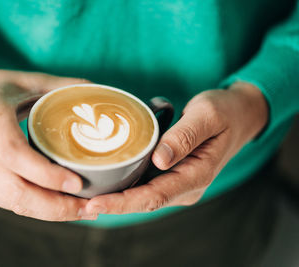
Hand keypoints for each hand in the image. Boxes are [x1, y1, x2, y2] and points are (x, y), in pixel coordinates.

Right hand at [0, 69, 95, 220]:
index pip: (16, 155)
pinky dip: (36, 209)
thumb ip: (63, 86)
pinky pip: (9, 203)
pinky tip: (59, 207)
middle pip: (16, 190)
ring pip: (14, 203)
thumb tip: (100, 91)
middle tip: (89, 208)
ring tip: (82, 211)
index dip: (47, 174)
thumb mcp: (26, 79)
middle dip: (56, 206)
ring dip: (50, 213)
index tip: (78, 184)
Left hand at [86, 82, 267, 213]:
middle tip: (80, 205)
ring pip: (142, 197)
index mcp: (197, 175)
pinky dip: (124, 187)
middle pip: (144, 201)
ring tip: (84, 197)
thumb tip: (159, 159)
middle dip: (112, 205)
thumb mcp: (207, 115)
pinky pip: (145, 185)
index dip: (124, 202)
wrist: (238, 115)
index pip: (155, 196)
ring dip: (115, 199)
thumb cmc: (224, 112)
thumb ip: (185, 136)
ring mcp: (178, 182)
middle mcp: (186, 186)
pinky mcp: (171, 175)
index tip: (97, 203)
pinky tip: (103, 183)